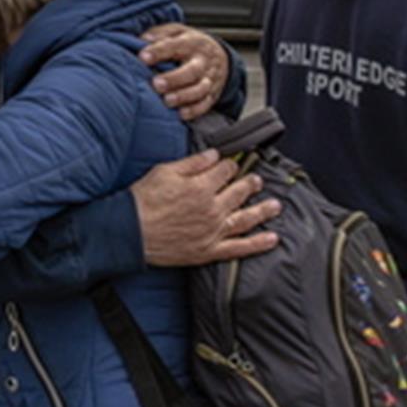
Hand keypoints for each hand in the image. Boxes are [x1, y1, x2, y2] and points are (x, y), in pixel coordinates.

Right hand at [132, 150, 280, 265]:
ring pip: (245, 218)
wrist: (130, 232)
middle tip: (258, 180)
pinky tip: (272, 239)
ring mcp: (213, 231)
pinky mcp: (209, 251)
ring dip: (263, 210)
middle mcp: (212, 209)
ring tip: (276, 205)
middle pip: (239, 192)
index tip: (233, 164)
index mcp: (201, 186)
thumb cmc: (143, 200)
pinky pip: (239, 248)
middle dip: (250, 183)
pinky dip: (257, 244)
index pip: (225, 171)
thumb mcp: (164, 171)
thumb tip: (214, 155)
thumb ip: (193, 163)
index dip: (230, 165)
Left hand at [139, 24, 230, 119]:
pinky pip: (206, 104)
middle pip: (191, 71)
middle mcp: (202, 61)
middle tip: (156, 84)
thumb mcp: (177, 31)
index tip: (142, 57)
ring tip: (167, 101)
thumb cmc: (189, 43)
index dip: (158, 51)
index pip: (174, 45)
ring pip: (200, 89)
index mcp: (192, 42)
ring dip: (183, 96)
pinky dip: (194, 110)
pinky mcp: (212, 94)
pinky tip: (181, 114)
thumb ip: (160, 34)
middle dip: (174, 79)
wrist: (220, 56)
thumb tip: (143, 39)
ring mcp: (209, 78)